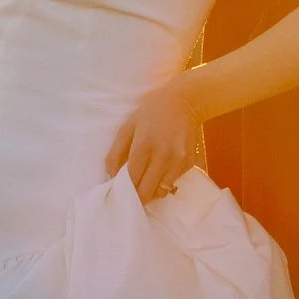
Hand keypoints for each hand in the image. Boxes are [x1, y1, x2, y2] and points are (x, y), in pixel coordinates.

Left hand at [106, 79, 205, 204]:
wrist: (186, 101)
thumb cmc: (152, 111)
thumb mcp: (129, 125)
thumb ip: (116, 151)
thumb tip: (110, 174)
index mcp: (144, 145)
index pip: (132, 178)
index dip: (123, 188)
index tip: (119, 191)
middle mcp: (163, 156)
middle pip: (146, 191)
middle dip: (136, 197)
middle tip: (130, 195)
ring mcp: (178, 161)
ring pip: (161, 191)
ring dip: (151, 192)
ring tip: (145, 184)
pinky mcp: (188, 163)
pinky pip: (173, 182)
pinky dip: (164, 182)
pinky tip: (160, 170)